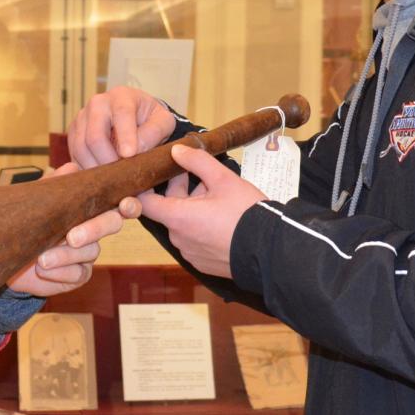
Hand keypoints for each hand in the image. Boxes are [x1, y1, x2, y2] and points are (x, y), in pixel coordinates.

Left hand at [6, 163, 141, 295]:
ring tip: (42, 259)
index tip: (124, 205)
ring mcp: (88, 252)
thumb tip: (72, 167)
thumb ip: (53, 185)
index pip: (115, 201)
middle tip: (72, 237)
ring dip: (65, 255)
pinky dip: (60, 271)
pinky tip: (43, 269)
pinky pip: (79, 273)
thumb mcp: (36, 201)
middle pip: (112, 224)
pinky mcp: (79, 273)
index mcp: (88, 206)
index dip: (128, 204)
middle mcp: (94, 227)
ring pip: (91, 251)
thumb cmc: (27, 221)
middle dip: (94, 229)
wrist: (7, 254)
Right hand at [67, 87, 177, 167]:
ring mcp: (82, 118)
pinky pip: (75, 155)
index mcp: (121, 97)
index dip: (125, 136)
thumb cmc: (151, 119)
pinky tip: (101, 176)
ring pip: (81, 148)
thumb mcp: (163, 121)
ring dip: (96, 167)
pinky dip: (87, 169)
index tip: (130, 155)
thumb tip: (137, 149)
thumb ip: (155, 132)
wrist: (136, 118)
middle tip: (120, 175)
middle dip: (108, 159)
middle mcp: (97, 104)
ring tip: (112, 178)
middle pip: (95, 135)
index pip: (121, 114)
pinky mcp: (74, 134)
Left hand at [138, 144, 266, 278]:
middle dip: (180, 191)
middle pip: (168, 210)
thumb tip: (176, 151)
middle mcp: (178, 239)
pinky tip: (221, 217)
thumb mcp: (223, 179)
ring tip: (216, 195)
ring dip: (192, 208)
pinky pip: (194, 240)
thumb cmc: (246, 214)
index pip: (144, 203)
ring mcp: (190, 253)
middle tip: (200, 176)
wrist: (270, 251)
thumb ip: (197, 161)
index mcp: (178, 218)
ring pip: (183, 224)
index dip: (144, 186)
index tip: (152, 174)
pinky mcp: (202, 263)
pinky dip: (200, 227)